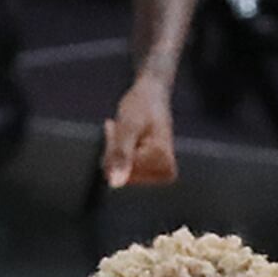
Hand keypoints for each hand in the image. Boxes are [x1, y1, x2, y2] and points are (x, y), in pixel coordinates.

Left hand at [102, 74, 178, 189]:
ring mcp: (156, 173)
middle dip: (113, 149)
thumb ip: (121, 155)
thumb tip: (115, 183)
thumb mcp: (128, 127)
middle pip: (120, 173)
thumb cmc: (141, 105)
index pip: (123, 169)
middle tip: (121, 126)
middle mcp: (164, 172)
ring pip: (116, 171)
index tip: (121, 125)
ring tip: (122, 128)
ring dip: (112, 148)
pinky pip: (117, 168)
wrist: (151, 93)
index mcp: (164, 163)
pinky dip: (114, 150)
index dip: (115, 147)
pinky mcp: (147, 171)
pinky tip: (121, 134)